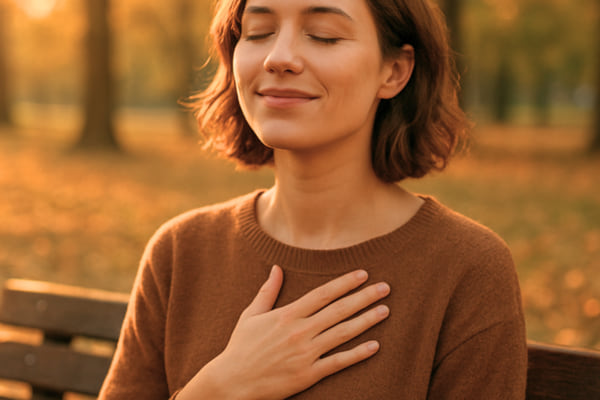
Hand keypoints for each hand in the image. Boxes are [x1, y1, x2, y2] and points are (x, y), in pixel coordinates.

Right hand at [179, 265, 389, 399]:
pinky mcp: (308, 375)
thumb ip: (267, 291)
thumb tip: (276, 267)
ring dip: (366, 320)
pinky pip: (338, 362)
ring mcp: (305, 354)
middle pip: (339, 310)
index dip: (345, 283)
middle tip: (385, 287)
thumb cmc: (241, 347)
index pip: (323, 294)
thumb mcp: (251, 315)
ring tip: (385, 310)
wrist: (232, 382)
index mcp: (287, 315)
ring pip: (343, 333)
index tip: (362, 274)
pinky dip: (357, 354)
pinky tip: (375, 345)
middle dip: (364, 297)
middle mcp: (299, 331)